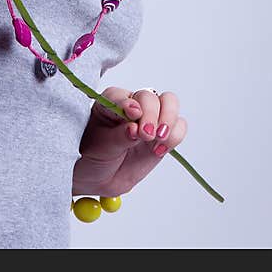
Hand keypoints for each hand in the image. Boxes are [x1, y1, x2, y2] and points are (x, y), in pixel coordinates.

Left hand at [72, 86, 187, 197]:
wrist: (98, 176)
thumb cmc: (93, 154)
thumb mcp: (101, 146)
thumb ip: (119, 136)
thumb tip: (135, 128)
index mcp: (111, 101)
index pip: (122, 95)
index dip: (128, 103)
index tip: (132, 114)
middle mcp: (132, 105)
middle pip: (150, 97)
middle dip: (152, 114)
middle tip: (146, 135)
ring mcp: (149, 119)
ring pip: (169, 104)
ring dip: (168, 120)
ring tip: (158, 139)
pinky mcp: (161, 136)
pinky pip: (178, 127)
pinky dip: (175, 136)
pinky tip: (160, 149)